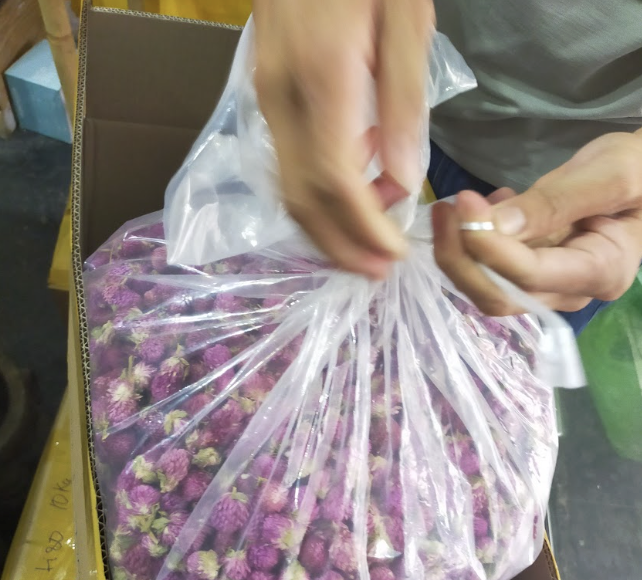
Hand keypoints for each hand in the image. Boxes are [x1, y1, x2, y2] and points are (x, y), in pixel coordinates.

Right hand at [254, 0, 433, 277]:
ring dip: (326, 229)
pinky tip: (349, 198)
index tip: (394, 256)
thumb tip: (404, 180)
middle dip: (340, 245)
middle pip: (302, 199)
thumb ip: (403, 103)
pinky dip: (316, 198)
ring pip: (287, 189)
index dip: (363, 229)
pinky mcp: (266, 99)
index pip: (336, 182)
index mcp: (323, 80)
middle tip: (377, 271)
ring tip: (367, 245)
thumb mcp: (406, 21)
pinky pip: (287, 166)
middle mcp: (282, 101)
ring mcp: (266, 101)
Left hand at [433, 131, 641, 315]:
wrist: (641, 176)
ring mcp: (546, 288)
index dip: (488, 245)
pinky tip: (481, 209)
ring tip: (453, 207)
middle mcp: (569, 293)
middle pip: (499, 296)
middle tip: (444, 211)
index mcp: (601, 271)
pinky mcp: (528, 275)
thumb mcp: (607, 175)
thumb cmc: (637, 171)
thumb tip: (494, 225)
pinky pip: (487, 271)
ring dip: (458, 252)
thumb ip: (554, 203)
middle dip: (461, 259)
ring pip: (485, 288)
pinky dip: (470, 244)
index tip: (463, 203)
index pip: (529, 275)